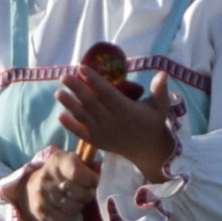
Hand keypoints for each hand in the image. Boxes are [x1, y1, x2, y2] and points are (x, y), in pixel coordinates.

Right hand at [4, 147, 100, 220]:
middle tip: (88, 192)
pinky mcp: (41, 210)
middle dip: (88, 194)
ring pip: (72, 207)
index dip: (90, 179)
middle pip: (78, 192)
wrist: (32, 187)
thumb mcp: (70, 161)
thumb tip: (104, 175)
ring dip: (80, 205)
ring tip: (78, 200)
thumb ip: (86, 165)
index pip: (76, 172)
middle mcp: (47, 176)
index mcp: (57, 161)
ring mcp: (42, 195)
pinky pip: (64, 218)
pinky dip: (71, 215)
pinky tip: (69, 209)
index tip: (96, 181)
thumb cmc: (60, 173)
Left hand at [52, 63, 182, 181]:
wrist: (149, 151)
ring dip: (70, 105)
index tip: (82, 68)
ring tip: (58, 93)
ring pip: (84, 117)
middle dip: (77, 89)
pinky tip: (60, 116)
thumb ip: (160, 90)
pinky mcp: (99, 142)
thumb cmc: (153, 123)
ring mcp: (104, 133)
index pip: (107, 93)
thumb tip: (162, 73)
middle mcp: (113, 122)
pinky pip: (83, 134)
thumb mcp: (161, 107)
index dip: (94, 81)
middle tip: (64, 76)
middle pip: (92, 103)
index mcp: (127, 111)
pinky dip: (71, 126)